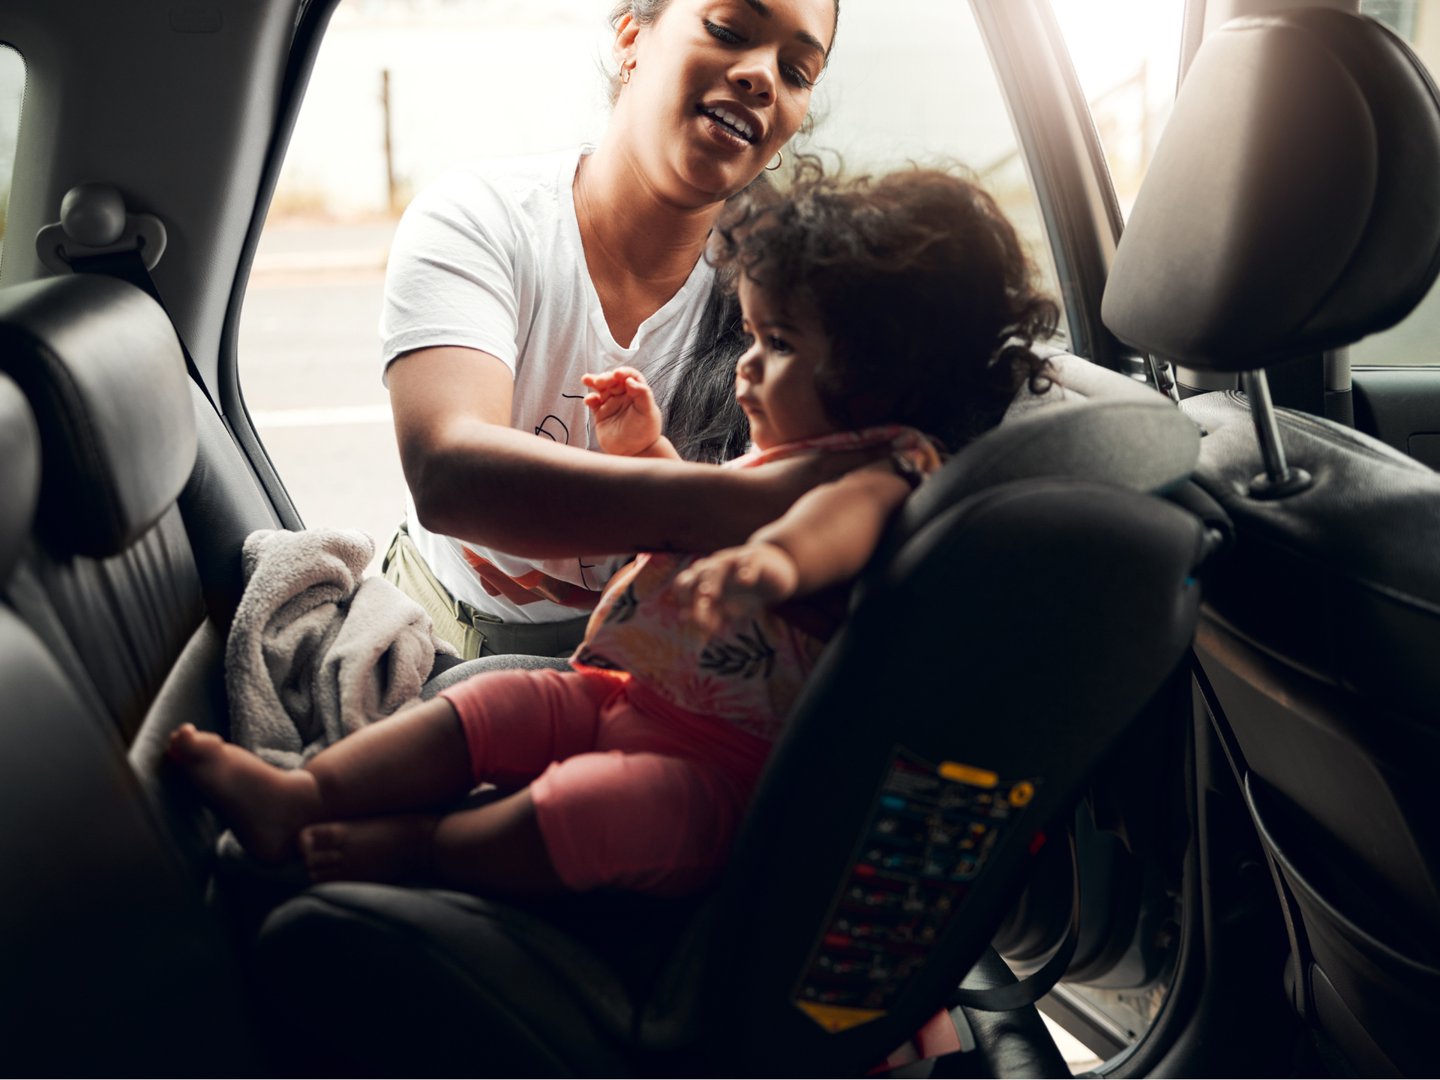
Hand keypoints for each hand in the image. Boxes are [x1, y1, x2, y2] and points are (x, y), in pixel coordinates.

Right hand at [583, 366, 663, 456]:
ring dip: (594, 382)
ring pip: (601, 388)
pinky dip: (590, 399)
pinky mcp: (601, 413)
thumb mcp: (648, 412)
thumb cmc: (645, 433)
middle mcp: (624, 396)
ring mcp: (611, 403)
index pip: (631, 376)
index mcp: (637, 393)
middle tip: (600, 381)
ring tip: (586, 379)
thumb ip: (642, 394)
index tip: (618, 374)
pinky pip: (593, 402)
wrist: (634, 452)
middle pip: (613, 380)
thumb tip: (630, 380)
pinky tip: (589, 400)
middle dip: (606, 377)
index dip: (624, 372)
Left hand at [674, 542, 798, 633]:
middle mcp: (717, 567)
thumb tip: (683, 617)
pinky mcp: (757, 557)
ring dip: (713, 580)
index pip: (684, 584)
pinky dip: (746, 569)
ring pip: (719, 565)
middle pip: (699, 575)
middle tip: (699, 615)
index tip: (692, 619)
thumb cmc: (747, 592)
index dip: (684, 599)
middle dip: (696, 594)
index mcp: (706, 580)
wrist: (777, 572)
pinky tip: (745, 581)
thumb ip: (707, 613)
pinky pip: (749, 559)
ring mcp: (736, 560)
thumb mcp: (727, 606)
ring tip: (712, 596)